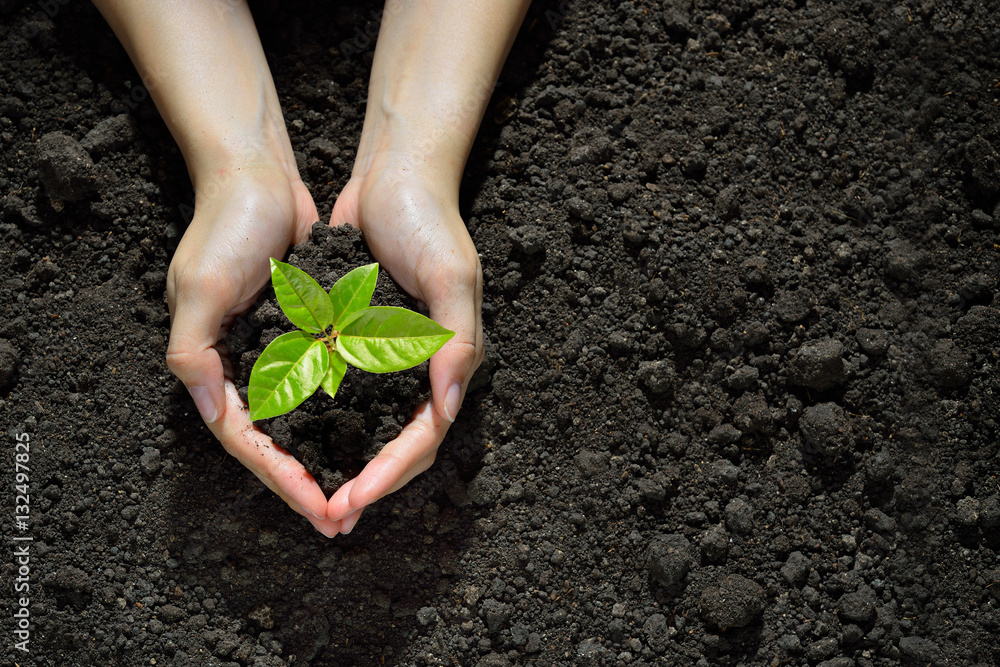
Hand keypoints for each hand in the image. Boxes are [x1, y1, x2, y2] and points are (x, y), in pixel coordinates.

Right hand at [166, 162, 343, 536]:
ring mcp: (277, 350)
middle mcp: (245, 365)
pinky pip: (325, 384)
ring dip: (329, 457)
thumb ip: (193, 354)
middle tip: (344, 520)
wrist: (255, 173)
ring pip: (304, 421)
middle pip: (277, 442)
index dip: (283, 480)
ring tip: (360, 492)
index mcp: (214, 365)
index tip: (322, 509)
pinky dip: (343, 413)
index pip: (249, 441)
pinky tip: (371, 434)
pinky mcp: (305, 331)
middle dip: (308, 483)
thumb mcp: (200, 287)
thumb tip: (215, 416)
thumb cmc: (226, 225)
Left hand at [324, 161, 483, 531]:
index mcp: (449, 360)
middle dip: (366, 484)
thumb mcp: (452, 275)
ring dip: (343, 462)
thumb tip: (445, 409)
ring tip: (310, 494)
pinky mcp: (357, 338)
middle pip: (397, 445)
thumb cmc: (430, 221)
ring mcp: (387, 355)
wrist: (396, 175)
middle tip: (326, 515)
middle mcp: (420, 366)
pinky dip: (323, 420)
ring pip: (369, 427)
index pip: (422, 436)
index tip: (350, 501)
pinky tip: (293, 438)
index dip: (388, 474)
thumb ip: (455, 341)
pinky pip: (343, 391)